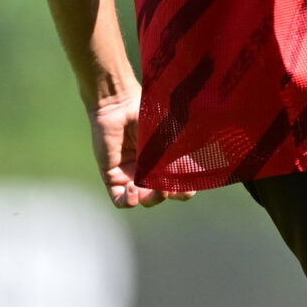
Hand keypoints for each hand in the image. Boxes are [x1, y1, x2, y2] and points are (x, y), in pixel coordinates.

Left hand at [87, 87, 190, 208]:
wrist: (116, 106)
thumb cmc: (144, 114)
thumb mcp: (168, 132)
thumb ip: (179, 148)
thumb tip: (194, 164)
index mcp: (164, 162)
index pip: (178, 184)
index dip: (184, 190)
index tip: (188, 187)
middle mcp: (148, 171)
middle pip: (161, 195)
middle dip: (167, 195)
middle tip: (167, 188)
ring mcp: (130, 176)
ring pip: (143, 200)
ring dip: (149, 199)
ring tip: (145, 186)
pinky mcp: (112, 177)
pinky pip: (121, 201)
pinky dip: (129, 201)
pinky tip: (131, 188)